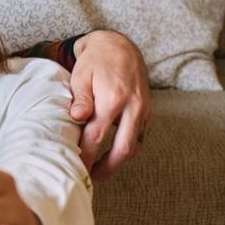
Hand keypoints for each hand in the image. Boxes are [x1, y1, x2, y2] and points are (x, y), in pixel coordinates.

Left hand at [69, 30, 150, 181]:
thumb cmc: (94, 61)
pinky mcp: (148, 110)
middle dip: (107, 168)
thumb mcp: (81, 75)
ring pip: (135, 145)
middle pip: (123, 149)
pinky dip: (128, 147)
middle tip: (91, 178)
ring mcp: (144, 109)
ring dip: (119, 161)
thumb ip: (80, 98)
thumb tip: (77, 118)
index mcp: (113, 99)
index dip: (86, 156)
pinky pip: (140, 135)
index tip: (76, 168)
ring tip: (100, 170)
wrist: (119, 45)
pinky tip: (113, 153)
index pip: (97, 137)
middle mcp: (133, 106)